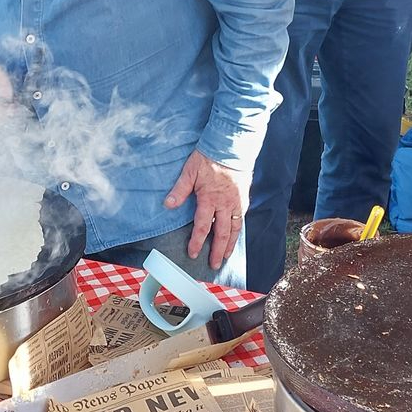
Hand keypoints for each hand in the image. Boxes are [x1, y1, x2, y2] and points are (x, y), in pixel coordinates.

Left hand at [164, 150, 248, 268]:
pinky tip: (235, 236)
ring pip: (235, 229)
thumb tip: (168, 205)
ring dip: (230, 245)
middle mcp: (225, 204)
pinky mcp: (243, 198)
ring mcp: (236, 202)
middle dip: (218, 251)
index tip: (193, 253)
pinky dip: (238, 231)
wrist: (231, 146)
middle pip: (222, 233)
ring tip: (226, 256)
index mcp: (210, 199)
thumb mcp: (189, 171)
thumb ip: (179, 190)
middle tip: (214, 265)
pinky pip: (241, 219)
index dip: (197, 242)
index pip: (202, 227)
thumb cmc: (208, 158)